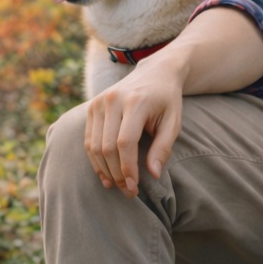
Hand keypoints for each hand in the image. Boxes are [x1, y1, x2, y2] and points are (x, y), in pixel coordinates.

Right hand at [83, 58, 184, 196]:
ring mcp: (99, 102)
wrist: (155, 72)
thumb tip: (153, 174)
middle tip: (128, 192)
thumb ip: (163, 148)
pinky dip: (95, 159)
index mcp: (135, 102)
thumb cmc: (167, 100)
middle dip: (116, 173)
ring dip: (104, 170)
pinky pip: (88, 139)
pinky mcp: (92, 107)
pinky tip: (105, 174)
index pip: (125, 142)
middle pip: (107, 146)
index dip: (127, 169)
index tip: (134, 188)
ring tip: (116, 186)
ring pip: (94, 145)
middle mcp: (113, 100)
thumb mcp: (173, 122)